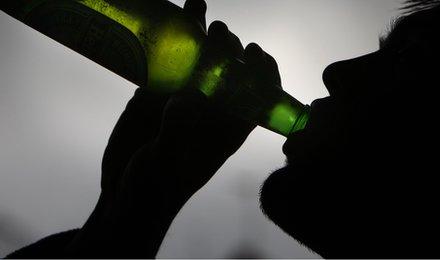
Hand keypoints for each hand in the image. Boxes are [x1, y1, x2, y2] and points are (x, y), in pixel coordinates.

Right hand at [66, 1, 258, 257]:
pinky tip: (170, 18)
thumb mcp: (168, 167)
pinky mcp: (155, 94)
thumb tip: (185, 97)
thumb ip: (177, 132)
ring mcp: (181, 99)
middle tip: (220, 32)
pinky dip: (169, 42)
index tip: (254, 53)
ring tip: (197, 5)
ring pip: (197, 60)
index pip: (256, 96)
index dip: (261, 72)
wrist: (124, 196)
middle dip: (229, 47)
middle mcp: (209, 110)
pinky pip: (166, 62)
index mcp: (227, 131)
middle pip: (229, 70)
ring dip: (201, 34)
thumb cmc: (155, 192)